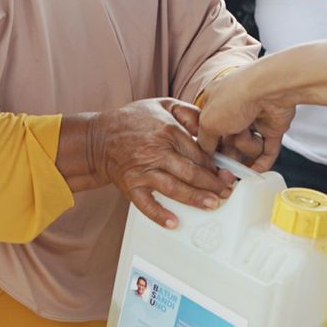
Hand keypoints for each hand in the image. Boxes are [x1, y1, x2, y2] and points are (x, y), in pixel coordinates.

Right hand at [90, 99, 236, 229]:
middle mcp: (156, 151)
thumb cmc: (132, 121)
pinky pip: (145, 203)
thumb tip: (207, 125)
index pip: (198, 152)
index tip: (226, 174)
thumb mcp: (162, 104)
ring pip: (173, 187)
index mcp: (167, 130)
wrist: (99, 138)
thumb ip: (188, 111)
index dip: (215, 165)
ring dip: (194, 198)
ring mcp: (142, 170)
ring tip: (212, 205)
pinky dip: (159, 214)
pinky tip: (174, 222)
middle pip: (190, 171)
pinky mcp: (130, 185)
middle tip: (226, 192)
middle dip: (212, 184)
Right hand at [195, 59, 295, 158]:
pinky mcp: (273, 127)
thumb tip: (205, 153)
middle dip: (229, 155)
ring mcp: (254, 119)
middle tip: (227, 167)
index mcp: (214, 103)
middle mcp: (234, 110)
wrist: (269, 89)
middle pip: (228, 143)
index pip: (208, 130)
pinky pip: (267, 151)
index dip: (209, 148)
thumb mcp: (207, 122)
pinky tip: (256, 173)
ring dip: (248, 148)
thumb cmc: (236, 98)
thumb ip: (204, 141)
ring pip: (248, 148)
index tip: (209, 162)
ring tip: (248, 137)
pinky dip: (263, 162)